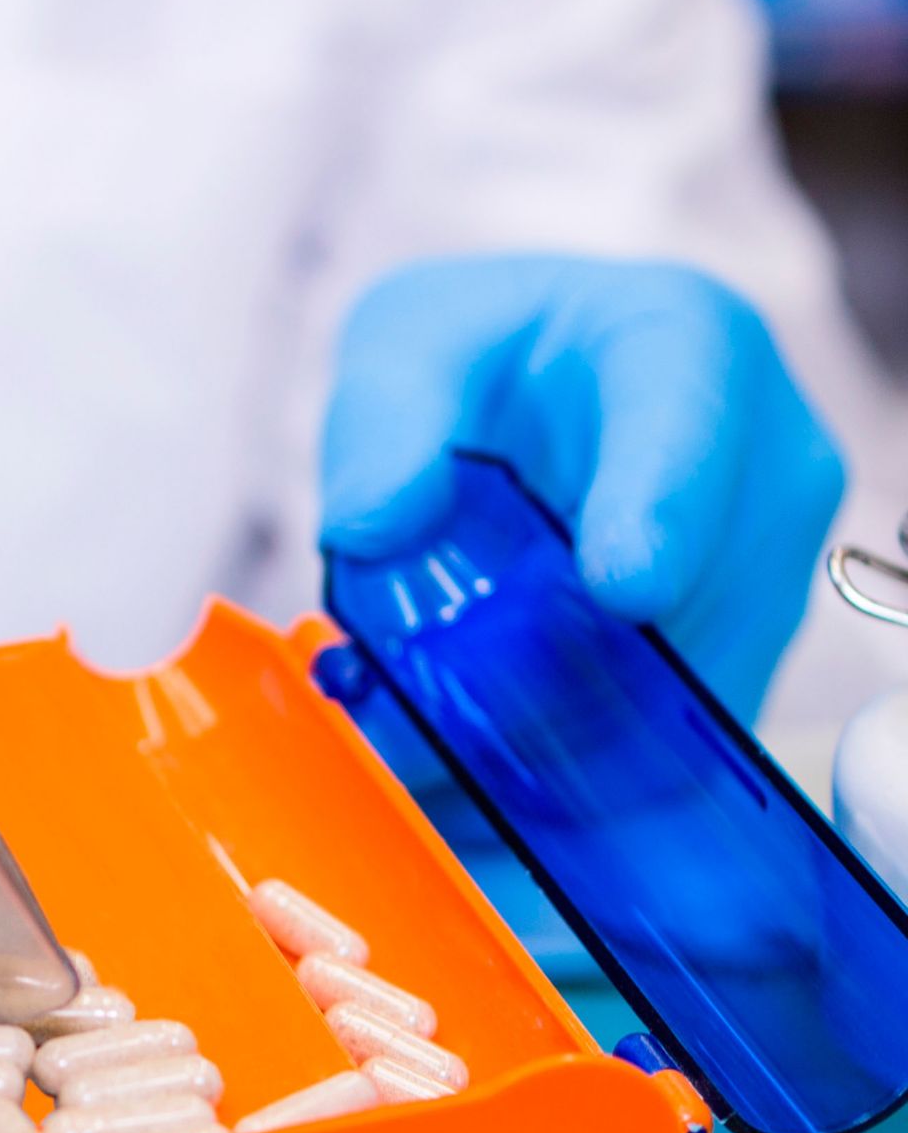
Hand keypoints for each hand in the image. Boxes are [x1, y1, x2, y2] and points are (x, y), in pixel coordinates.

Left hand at [320, 255, 844, 965]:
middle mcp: (756, 462)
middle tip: (433, 731)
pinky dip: (564, 776)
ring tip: (419, 758)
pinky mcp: (729, 659)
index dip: (663, 509)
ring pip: (683, 689)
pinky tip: (465, 788)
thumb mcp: (404, 348)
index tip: (621, 588)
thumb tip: (373, 523)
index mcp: (685, 344)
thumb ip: (383, 423)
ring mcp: (759, 571)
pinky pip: (666, 743)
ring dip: (555, 741)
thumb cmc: (474, 358)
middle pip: (700, 591)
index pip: (690, 422)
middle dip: (569, 675)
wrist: (515, 396)